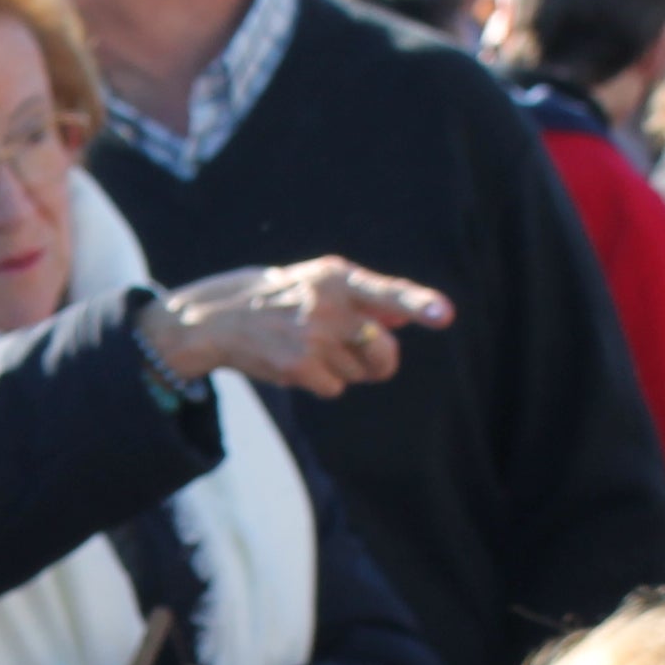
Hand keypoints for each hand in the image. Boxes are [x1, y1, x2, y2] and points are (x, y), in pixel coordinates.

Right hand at [142, 256, 452, 397]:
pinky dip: (321, 382)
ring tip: (307, 347)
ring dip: (341, 369)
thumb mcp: (318, 283)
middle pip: (383, 351)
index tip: (445, 315)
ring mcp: (313, 337)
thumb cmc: (277, 299)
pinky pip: (335, 388)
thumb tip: (407, 316)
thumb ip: (364, 300)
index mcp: (338, 277)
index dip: (418, 304)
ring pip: (358, 373)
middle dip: (380, 363)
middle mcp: (328, 304)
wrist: (219, 319)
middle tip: (362, 356)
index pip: (386, 292)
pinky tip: (295, 363)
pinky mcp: (300, 366)